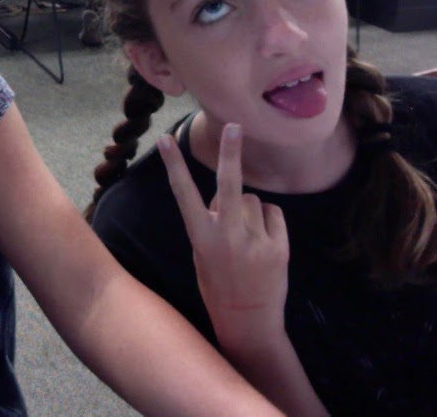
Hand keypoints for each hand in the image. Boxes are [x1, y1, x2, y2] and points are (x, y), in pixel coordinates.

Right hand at [158, 123, 288, 351]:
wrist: (248, 319)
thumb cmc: (217, 282)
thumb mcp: (202, 252)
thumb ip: (210, 221)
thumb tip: (225, 193)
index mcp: (201, 237)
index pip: (183, 193)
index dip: (173, 165)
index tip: (165, 139)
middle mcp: (227, 236)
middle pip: (229, 185)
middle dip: (231, 153)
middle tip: (235, 126)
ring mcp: (255, 241)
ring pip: (252, 199)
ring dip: (248, 208)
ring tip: (246, 236)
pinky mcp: (278, 247)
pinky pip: (272, 214)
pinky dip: (267, 220)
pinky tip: (262, 240)